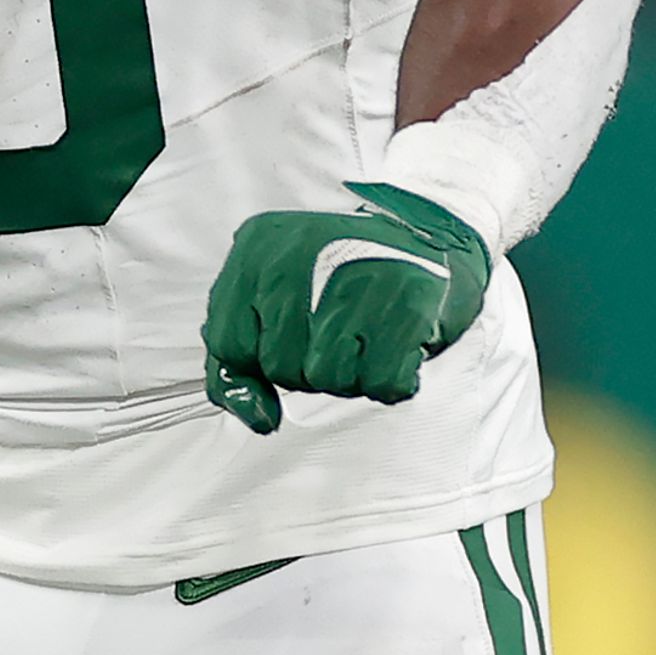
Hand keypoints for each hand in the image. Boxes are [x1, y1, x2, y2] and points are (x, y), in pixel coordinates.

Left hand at [201, 182, 491, 434]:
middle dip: (310, 366)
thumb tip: (257, 417)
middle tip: (340, 332)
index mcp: (258, 249)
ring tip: (367, 334)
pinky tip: (396, 341)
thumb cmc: (339, 279)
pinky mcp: (406, 304)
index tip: (293, 345)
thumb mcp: (272, 299)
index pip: (229, 343)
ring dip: (352, 374)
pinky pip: (381, 383)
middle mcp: (299, 255)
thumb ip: (237, 360)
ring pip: (327, 379)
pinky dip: (391, 377)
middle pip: (280, 367)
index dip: (259, 365)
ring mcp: (353, 278)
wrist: (426, 237)